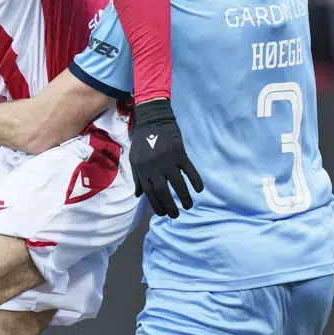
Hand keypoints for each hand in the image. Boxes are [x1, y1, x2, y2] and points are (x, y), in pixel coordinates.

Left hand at [129, 98, 202, 217]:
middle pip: (163, 192)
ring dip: (183, 197)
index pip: (150, 194)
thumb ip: (137, 178)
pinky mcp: (179, 153)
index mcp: (142, 170)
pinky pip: (189, 170)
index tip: (163, 214)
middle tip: (176, 215)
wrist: (152, 119)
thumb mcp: (134, 159)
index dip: (157, 205)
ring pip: (177, 184)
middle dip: (170, 206)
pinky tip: (199, 190)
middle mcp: (154, 168)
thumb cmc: (142, 140)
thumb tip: (138, 195)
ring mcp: (167, 161)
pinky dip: (195, 180)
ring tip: (188, 206)